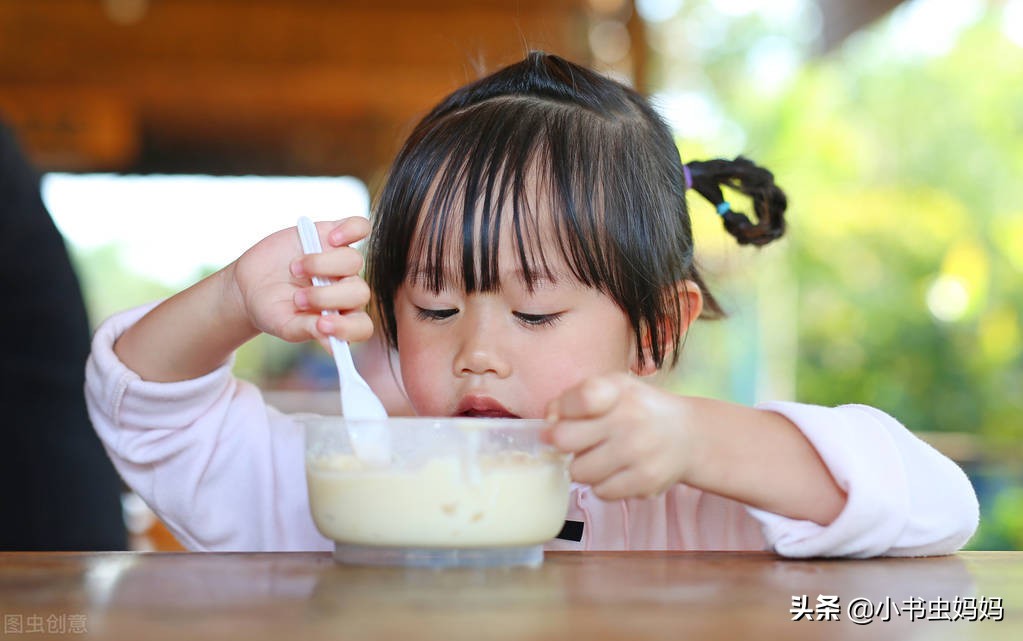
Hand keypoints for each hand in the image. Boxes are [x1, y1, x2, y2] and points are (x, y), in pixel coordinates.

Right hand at [227, 216, 373, 350]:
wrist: (251, 284)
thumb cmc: (271, 309)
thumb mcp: (284, 325)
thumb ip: (307, 331)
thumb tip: (333, 347)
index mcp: (342, 318)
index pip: (362, 326)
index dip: (347, 327)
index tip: (321, 325)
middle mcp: (347, 290)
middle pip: (359, 292)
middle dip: (326, 296)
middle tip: (297, 298)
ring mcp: (341, 263)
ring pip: (353, 261)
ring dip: (322, 265)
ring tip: (295, 270)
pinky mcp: (332, 236)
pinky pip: (359, 227)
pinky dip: (351, 230)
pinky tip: (331, 238)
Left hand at [544, 373, 696, 500]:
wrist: (689, 435)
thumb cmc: (638, 410)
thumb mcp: (612, 388)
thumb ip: (574, 399)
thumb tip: (548, 422)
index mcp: (618, 390)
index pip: (576, 399)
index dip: (560, 411)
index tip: (564, 417)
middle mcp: (630, 419)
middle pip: (564, 440)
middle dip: (563, 443)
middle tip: (575, 443)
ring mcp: (639, 452)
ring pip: (579, 472)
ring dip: (582, 467)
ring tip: (599, 458)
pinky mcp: (646, 481)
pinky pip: (601, 492)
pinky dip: (603, 485)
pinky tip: (616, 472)